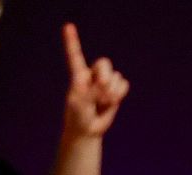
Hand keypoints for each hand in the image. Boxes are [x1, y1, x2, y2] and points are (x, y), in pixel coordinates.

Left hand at [61, 23, 129, 139]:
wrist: (87, 130)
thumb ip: (91, 90)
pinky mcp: (116, 89)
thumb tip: (106, 84)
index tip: (67, 27)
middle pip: (104, 63)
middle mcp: (92, 74)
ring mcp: (105, 81)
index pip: (75, 55)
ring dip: (111, 92)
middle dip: (105, 74)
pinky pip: (124, 85)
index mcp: (78, 75)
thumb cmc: (78, 116)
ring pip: (116, 77)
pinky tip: (111, 102)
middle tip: (102, 87)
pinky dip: (119, 94)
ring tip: (102, 103)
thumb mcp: (79, 103)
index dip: (72, 41)